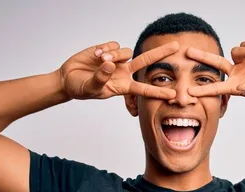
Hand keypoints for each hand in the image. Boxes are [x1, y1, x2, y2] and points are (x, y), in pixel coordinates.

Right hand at [59, 41, 179, 99]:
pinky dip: (106, 48)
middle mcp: (124, 72)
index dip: (158, 91)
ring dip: (115, 54)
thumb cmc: (81, 88)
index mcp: (123, 86)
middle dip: (161, 53)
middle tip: (176, 46)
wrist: (68, 79)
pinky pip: (114, 45)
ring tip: (100, 60)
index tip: (172, 94)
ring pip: (126, 51)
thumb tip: (110, 64)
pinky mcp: (107, 50)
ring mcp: (117, 61)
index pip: (144, 89)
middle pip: (146, 61)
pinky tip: (95, 54)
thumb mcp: (90, 88)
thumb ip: (100, 78)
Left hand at [186, 41, 244, 100]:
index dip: (203, 90)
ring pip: (236, 50)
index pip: (217, 88)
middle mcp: (235, 73)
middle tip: (187, 52)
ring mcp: (240, 62)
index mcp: (236, 86)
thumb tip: (241, 87)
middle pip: (215, 63)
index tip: (190, 92)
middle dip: (202, 57)